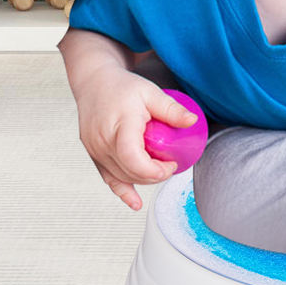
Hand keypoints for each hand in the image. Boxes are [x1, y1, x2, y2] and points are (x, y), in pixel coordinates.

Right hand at [75, 67, 197, 210]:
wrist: (93, 82)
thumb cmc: (121, 86)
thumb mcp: (151, 92)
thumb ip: (171, 109)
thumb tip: (192, 121)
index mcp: (119, 125)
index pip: (133, 158)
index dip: (154, 169)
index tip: (171, 164)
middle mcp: (102, 141)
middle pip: (130, 171)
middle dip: (154, 175)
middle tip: (171, 165)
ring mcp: (95, 150)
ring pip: (121, 176)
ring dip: (142, 179)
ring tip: (159, 169)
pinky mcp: (93, 154)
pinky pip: (107, 178)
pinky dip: (122, 190)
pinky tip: (135, 202)